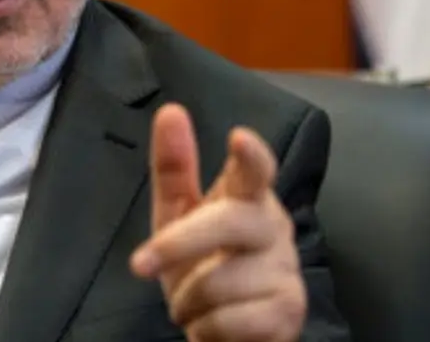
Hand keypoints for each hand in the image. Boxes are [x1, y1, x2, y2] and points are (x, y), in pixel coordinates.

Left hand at [129, 104, 304, 341]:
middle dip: (177, 244)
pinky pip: (232, 320)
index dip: (251, 155)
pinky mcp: (289, 311)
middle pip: (229, 224)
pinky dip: (206, 329)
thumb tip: (170, 110)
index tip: (238, 138)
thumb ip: (174, 168)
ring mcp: (286, 270)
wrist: (228, 330)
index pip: (257, 170)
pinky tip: (211, 325)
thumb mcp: (178, 216)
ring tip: (191, 304)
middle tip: (140, 265)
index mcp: (248, 197)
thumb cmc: (203, 262)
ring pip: (221, 281)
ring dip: (188, 301)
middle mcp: (273, 227)